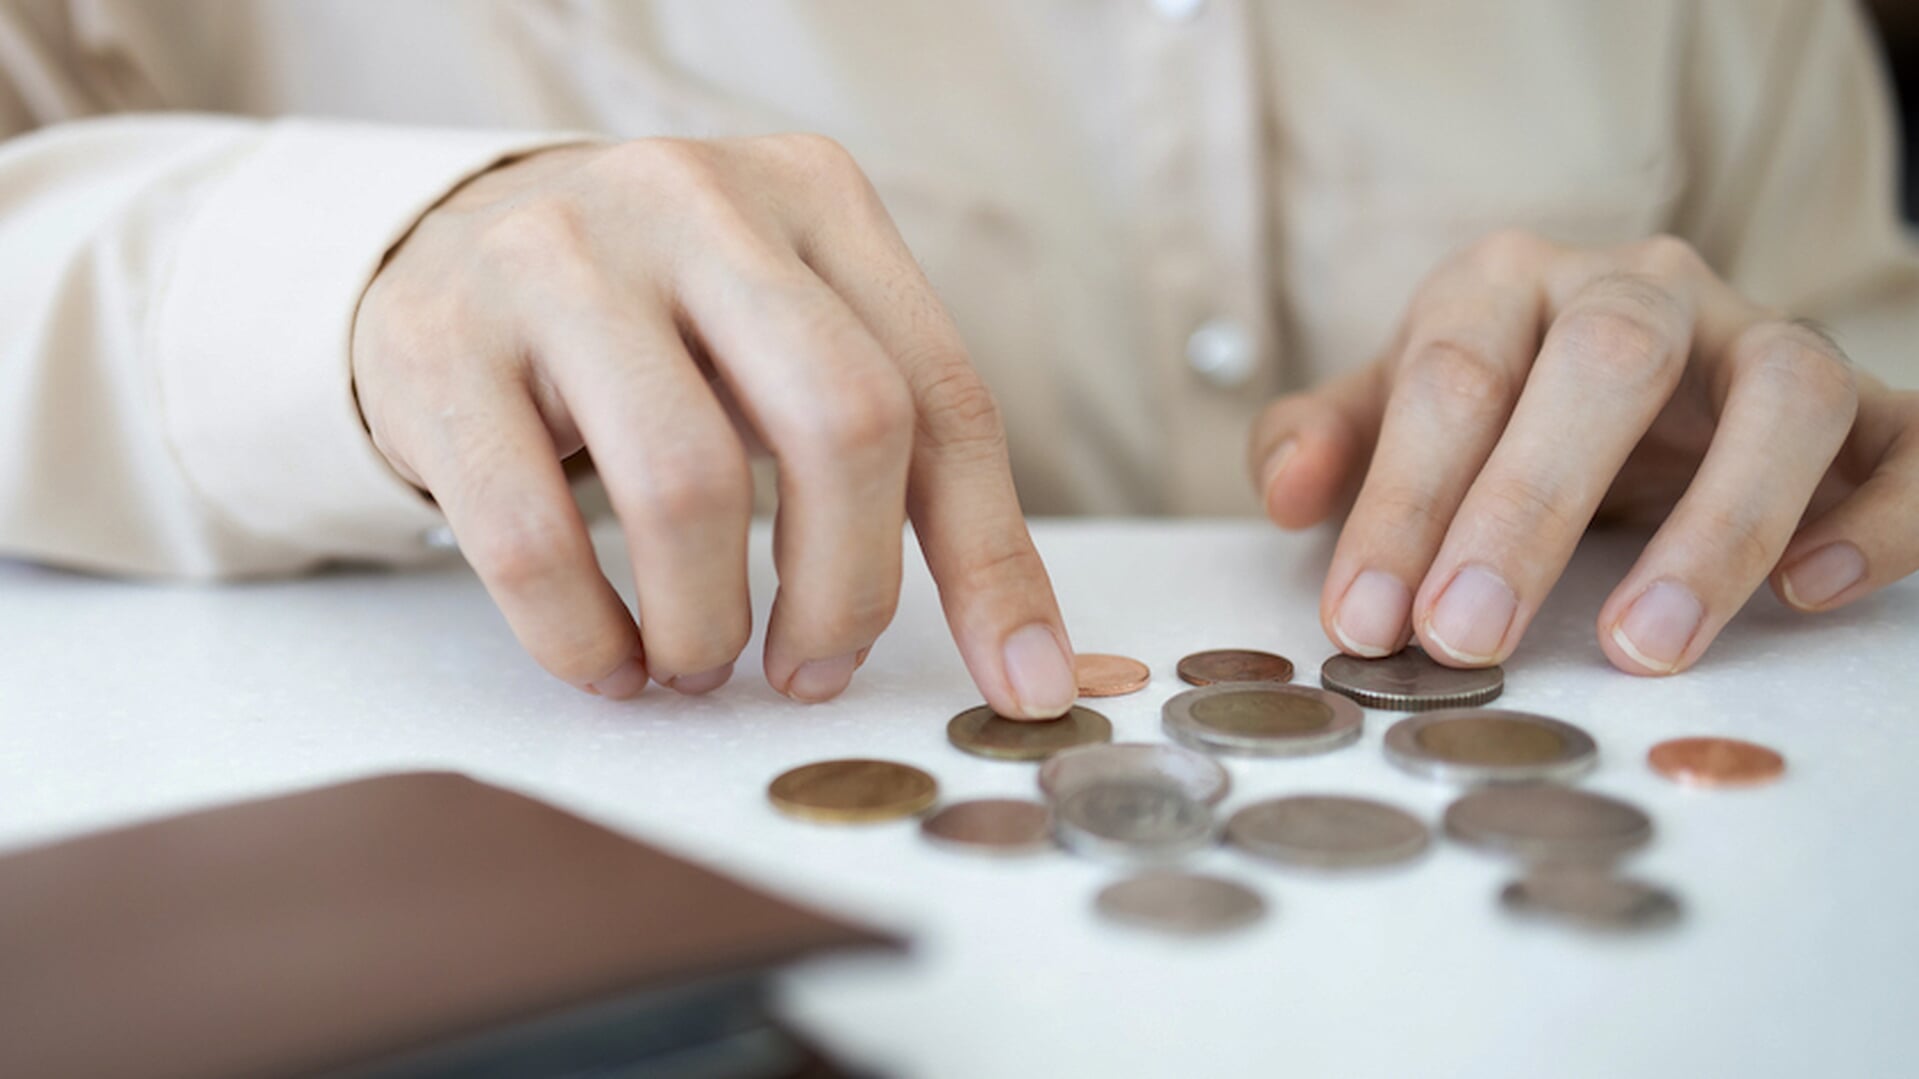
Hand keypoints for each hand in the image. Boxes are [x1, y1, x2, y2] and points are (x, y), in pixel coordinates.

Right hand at [352, 135, 1075, 714]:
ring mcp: (559, 260)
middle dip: (848, 592)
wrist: (449, 250)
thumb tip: (1038, 667)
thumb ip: (908, 474)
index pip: (940, 395)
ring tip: (696, 660)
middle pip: (841, 421)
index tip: (1020, 686)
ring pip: (686, 486)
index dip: (991, 562)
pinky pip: (530, 537)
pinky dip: (583, 639)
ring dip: (706, 626)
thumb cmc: (668, 331)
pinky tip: (608, 659)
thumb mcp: (793, 349)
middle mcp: (695, 202)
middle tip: (811, 672)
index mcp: (816, 199)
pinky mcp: (440, 342)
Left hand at [1250, 230, 1918, 674]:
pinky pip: (1902, 438)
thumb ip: (1330, 441)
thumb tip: (1284, 492)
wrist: (1627, 387)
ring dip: (1718, 522)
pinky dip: (1876, 514)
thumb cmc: (1491, 413)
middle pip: (1606, 361)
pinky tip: (1810, 594)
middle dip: (1528, 504)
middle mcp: (1643, 288)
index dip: (1403, 502)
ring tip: (1640, 646)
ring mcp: (1760, 339)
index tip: (1364, 621)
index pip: (1452, 377)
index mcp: (1509, 284)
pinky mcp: (1865, 409)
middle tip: (1466, 635)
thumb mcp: (1393, 417)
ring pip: (1780, 390)